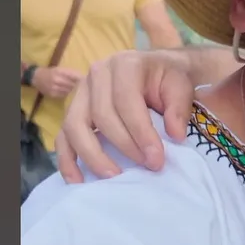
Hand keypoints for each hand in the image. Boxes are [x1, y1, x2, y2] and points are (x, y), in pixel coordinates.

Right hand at [30, 66, 82, 98]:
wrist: (36, 77)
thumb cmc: (50, 72)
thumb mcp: (60, 69)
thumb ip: (71, 73)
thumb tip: (83, 77)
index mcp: (60, 72)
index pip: (75, 76)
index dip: (82, 79)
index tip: (86, 80)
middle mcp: (57, 80)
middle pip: (73, 85)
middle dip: (79, 86)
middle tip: (84, 87)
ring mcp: (54, 88)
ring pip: (69, 91)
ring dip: (74, 91)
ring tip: (78, 90)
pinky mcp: (52, 94)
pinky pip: (64, 95)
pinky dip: (68, 94)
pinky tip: (70, 93)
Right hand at [55, 50, 195, 182]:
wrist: (157, 70)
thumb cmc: (168, 79)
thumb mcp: (181, 86)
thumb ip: (179, 108)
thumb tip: (174, 136)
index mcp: (124, 64)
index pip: (127, 102)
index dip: (141, 133)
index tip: (156, 159)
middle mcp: (97, 75)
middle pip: (101, 116)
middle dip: (124, 146)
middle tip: (147, 166)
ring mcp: (80, 93)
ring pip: (75, 126)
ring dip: (93, 156)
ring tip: (114, 177)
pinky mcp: (72, 110)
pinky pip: (62, 136)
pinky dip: (67, 160)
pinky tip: (77, 180)